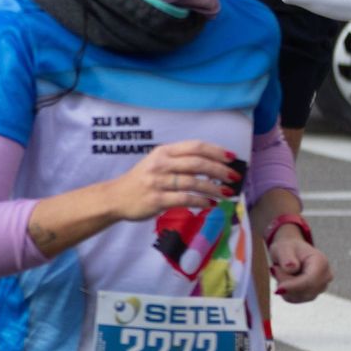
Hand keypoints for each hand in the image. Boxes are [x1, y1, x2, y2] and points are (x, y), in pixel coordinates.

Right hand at [105, 140, 239, 221]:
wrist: (116, 197)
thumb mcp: (157, 163)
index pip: (194, 146)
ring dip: (214, 188)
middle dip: (219, 170)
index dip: (216, 151)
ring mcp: (157, 182)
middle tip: (234, 177)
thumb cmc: (142, 180)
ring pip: (193, 182)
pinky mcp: (156, 200)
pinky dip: (201, 201)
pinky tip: (210, 203)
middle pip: (197, 163)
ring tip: (228, 193)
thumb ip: (180, 161)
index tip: (232, 157)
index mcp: (163, 152)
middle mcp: (160, 164)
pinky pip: (184, 199)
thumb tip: (212, 165)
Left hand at [268, 230, 332, 302]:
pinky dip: (284, 291)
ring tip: (280, 271)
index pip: (311, 280)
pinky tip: (283, 279)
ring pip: (297, 296)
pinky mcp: (311, 295)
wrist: (291, 252)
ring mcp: (320, 288)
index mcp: (321, 262)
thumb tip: (291, 268)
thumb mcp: (283, 248)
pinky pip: (293, 299)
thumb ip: (286, 257)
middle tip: (274, 268)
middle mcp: (325, 277)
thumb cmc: (287, 248)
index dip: (294, 286)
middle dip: (285, 282)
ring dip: (284, 286)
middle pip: (304, 290)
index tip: (278, 289)